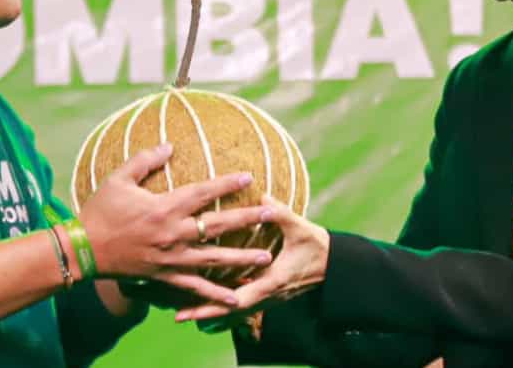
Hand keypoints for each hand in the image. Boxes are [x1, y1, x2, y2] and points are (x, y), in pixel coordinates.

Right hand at [80, 143, 274, 306]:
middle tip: (272, 214)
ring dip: (242, 258)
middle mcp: (174, 233)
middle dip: (248, 219)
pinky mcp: (166, 276)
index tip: (249, 176)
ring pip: (214, 258)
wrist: (84, 251)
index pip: (204, 192)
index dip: (228, 183)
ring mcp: (172, 258)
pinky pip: (195, 286)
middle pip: (219, 225)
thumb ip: (145, 160)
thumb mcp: (118, 179)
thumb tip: (169, 145)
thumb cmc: (100, 211)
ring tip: (266, 257)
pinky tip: (236, 298)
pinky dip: (216, 293)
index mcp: (165, 207)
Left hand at [174, 195, 329, 322]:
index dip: (217, 303)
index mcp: (273, 281)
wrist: (335, 265)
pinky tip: (206, 301)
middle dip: (205, 313)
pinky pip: (241, 302)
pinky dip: (223, 304)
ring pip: (234, 310)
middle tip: (178, 316)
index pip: (241, 298)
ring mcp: (267, 296)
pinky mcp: (267, 293)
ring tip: (183, 313)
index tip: (195, 305)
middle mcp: (267, 294)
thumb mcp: (301, 228)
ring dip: (211, 311)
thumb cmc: (317, 246)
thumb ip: (282, 213)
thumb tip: (263, 196)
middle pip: (231, 310)